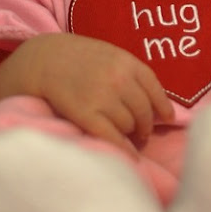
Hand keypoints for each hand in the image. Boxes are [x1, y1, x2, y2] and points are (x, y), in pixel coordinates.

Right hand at [0, 33, 174, 154]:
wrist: (43, 60)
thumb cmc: (78, 57)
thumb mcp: (109, 54)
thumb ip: (130, 72)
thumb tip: (156, 103)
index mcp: (126, 61)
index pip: (154, 89)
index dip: (162, 107)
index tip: (167, 118)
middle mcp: (118, 79)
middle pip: (143, 111)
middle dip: (145, 125)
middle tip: (142, 132)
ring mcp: (103, 97)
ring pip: (129, 125)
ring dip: (130, 133)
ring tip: (125, 135)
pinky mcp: (86, 115)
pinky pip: (113, 137)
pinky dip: (125, 150)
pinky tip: (130, 157)